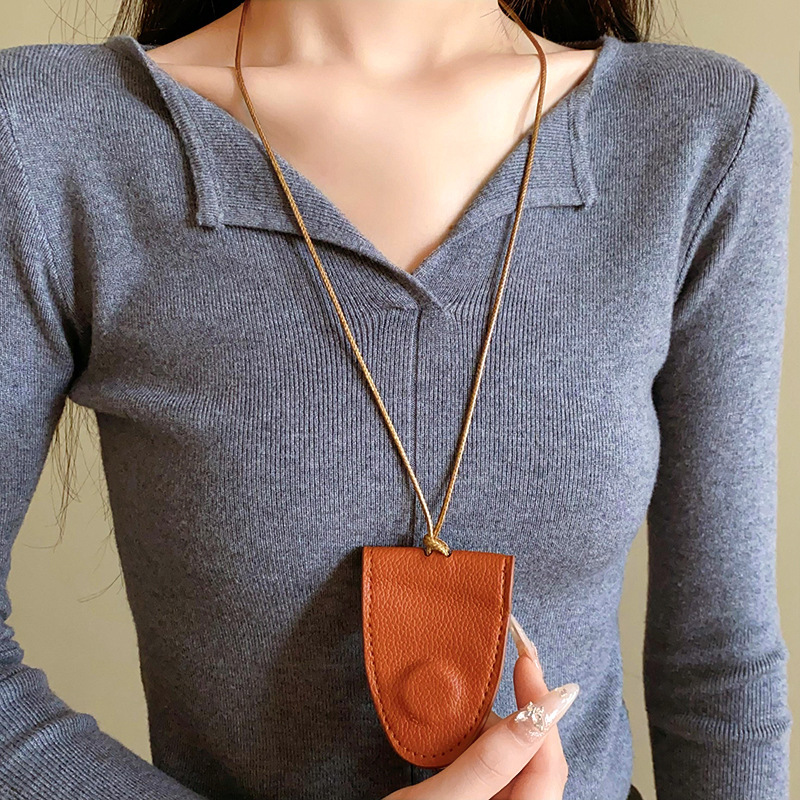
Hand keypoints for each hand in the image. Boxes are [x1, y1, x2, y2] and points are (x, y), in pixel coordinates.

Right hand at [382, 614, 578, 799]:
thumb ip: (492, 759)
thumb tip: (546, 707)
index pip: (549, 762)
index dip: (542, 707)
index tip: (525, 660)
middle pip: (538, 762)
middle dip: (525, 713)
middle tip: (514, 662)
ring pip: (515, 766)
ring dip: (500, 731)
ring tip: (474, 706)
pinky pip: (494, 775)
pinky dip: (482, 749)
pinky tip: (465, 735)